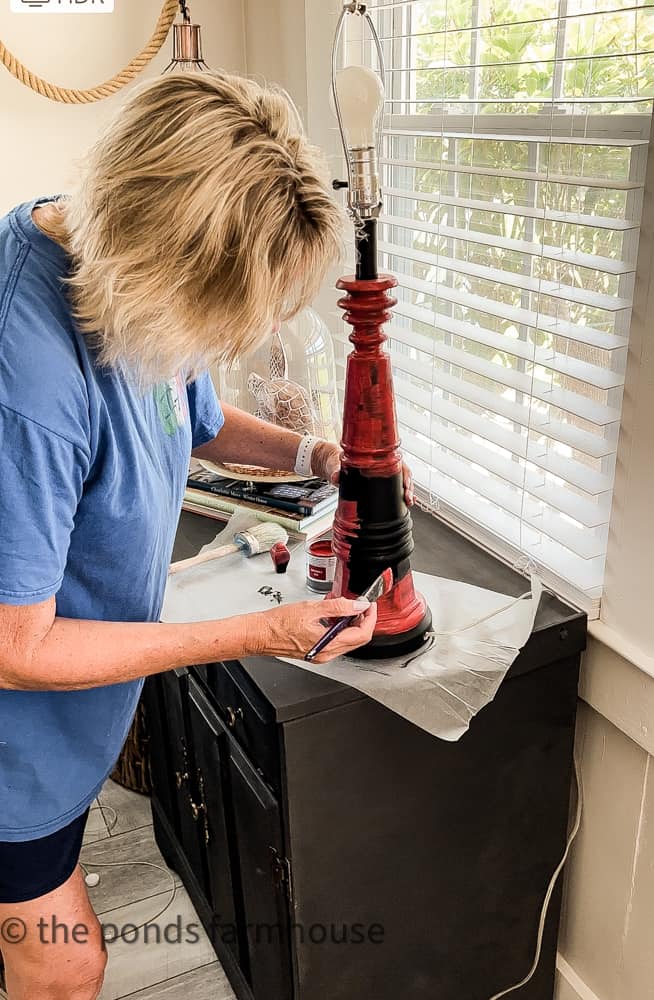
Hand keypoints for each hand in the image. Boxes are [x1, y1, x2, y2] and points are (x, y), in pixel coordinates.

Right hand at [246, 597, 377, 662]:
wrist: (260, 634)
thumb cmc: (278, 624)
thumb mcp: (312, 608)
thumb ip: (339, 606)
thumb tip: (358, 605)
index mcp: (328, 644)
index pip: (362, 634)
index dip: (370, 617)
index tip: (370, 605)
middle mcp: (327, 653)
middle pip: (358, 638)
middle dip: (362, 619)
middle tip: (360, 603)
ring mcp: (322, 654)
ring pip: (347, 639)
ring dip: (350, 621)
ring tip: (343, 605)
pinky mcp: (316, 651)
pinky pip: (335, 640)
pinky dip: (338, 626)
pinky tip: (331, 613)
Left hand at [312, 442, 414, 506]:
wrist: (332, 464)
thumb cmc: (337, 460)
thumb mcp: (336, 465)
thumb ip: (336, 471)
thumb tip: (336, 477)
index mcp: (377, 456)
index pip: (396, 463)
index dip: (404, 474)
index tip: (405, 484)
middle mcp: (382, 464)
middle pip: (402, 474)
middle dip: (408, 487)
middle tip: (408, 499)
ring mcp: (381, 474)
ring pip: (399, 482)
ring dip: (407, 492)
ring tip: (409, 502)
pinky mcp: (377, 483)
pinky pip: (392, 488)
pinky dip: (400, 496)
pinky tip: (405, 503)